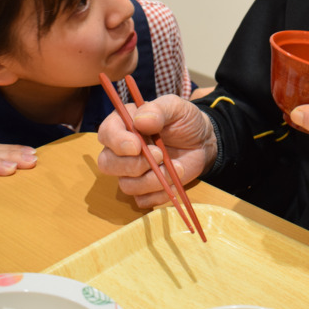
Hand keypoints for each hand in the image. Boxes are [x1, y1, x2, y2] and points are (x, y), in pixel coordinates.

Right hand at [96, 95, 216, 207]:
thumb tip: (140, 121)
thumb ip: (158, 110)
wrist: (201, 142)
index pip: (106, 133)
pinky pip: (142, 200)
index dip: (117, 142)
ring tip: (176, 167)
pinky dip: (160, 194)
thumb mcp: (176, 107)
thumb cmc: (184, 121)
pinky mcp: (144, 190)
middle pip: (107, 163)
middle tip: (160, 155)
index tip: (137, 146)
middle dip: (134, 164)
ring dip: (152, 180)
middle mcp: (121, 150)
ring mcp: (131, 172)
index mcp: (124, 124)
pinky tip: (174, 181)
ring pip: (126, 185)